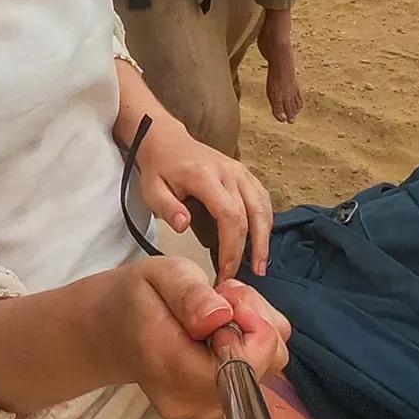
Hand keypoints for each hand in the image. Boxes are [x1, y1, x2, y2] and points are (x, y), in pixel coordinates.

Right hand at [110, 258, 289, 418]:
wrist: (114, 331)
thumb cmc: (138, 297)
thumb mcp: (160, 274)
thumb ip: (190, 294)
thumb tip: (220, 317)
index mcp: (172, 365)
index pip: (247, 362)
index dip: (254, 323)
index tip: (227, 294)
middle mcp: (190, 399)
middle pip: (264, 364)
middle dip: (256, 320)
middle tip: (222, 294)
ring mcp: (202, 409)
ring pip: (265, 368)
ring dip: (254, 331)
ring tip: (220, 309)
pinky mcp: (212, 406)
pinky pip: (252, 374)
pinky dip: (248, 346)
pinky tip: (221, 329)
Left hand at [133, 114, 273, 278]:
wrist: (167, 140)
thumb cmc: (159, 169)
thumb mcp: (152, 190)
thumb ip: (167, 208)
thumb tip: (185, 226)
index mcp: (204, 176)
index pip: (228, 215)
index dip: (232, 247)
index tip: (226, 271)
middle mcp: (228, 172)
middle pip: (250, 214)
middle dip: (251, 249)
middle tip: (247, 277)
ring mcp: (240, 170)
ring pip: (262, 206)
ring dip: (265, 237)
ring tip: (261, 266)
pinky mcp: (245, 173)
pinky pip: (263, 197)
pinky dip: (266, 220)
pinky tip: (263, 240)